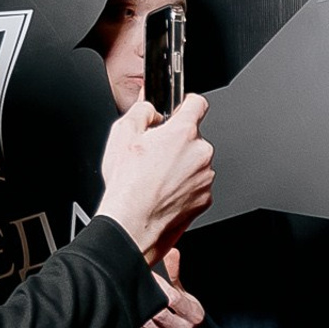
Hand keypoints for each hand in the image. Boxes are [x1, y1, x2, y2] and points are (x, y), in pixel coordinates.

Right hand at [98, 92, 214, 261]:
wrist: (133, 224)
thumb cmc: (127, 185)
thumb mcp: (122, 134)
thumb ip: (141, 111)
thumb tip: (149, 107)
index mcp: (183, 133)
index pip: (197, 104)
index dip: (186, 104)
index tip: (180, 109)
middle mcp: (201, 154)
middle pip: (194, 137)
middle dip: (176, 142)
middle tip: (154, 154)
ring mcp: (206, 178)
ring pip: (195, 163)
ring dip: (180, 165)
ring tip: (155, 177)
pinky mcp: (205, 198)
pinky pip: (196, 185)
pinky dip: (184, 186)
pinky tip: (163, 191)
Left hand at [133, 247, 204, 327]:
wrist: (181, 327)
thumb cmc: (180, 305)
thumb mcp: (179, 286)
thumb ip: (174, 270)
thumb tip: (172, 253)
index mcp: (195, 314)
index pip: (174, 299)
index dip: (160, 287)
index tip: (150, 277)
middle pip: (160, 314)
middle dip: (147, 301)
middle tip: (133, 289)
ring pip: (150, 325)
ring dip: (138, 313)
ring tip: (130, 300)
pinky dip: (137, 327)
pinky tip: (133, 316)